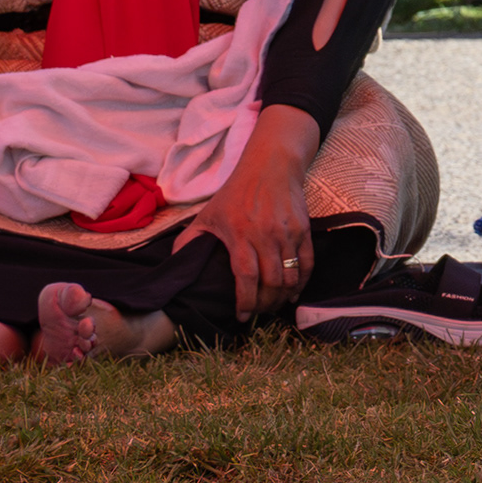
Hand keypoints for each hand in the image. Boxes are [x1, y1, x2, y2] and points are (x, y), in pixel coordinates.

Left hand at [188, 106, 321, 322]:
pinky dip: (302, 281)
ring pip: (290, 276)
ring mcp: (287, 233)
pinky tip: (293, 292)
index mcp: (240, 235)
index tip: (242, 317)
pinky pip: (307, 262)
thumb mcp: (207, 214)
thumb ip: (188, 241)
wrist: (270, 165)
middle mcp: (266, 236)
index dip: (246, 302)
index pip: (246, 277)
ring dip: (283, 296)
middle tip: (258, 313)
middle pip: (271, 282)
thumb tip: (175, 266)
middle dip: (265, 304)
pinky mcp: (303, 229)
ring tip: (273, 305)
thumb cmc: (236, 192)